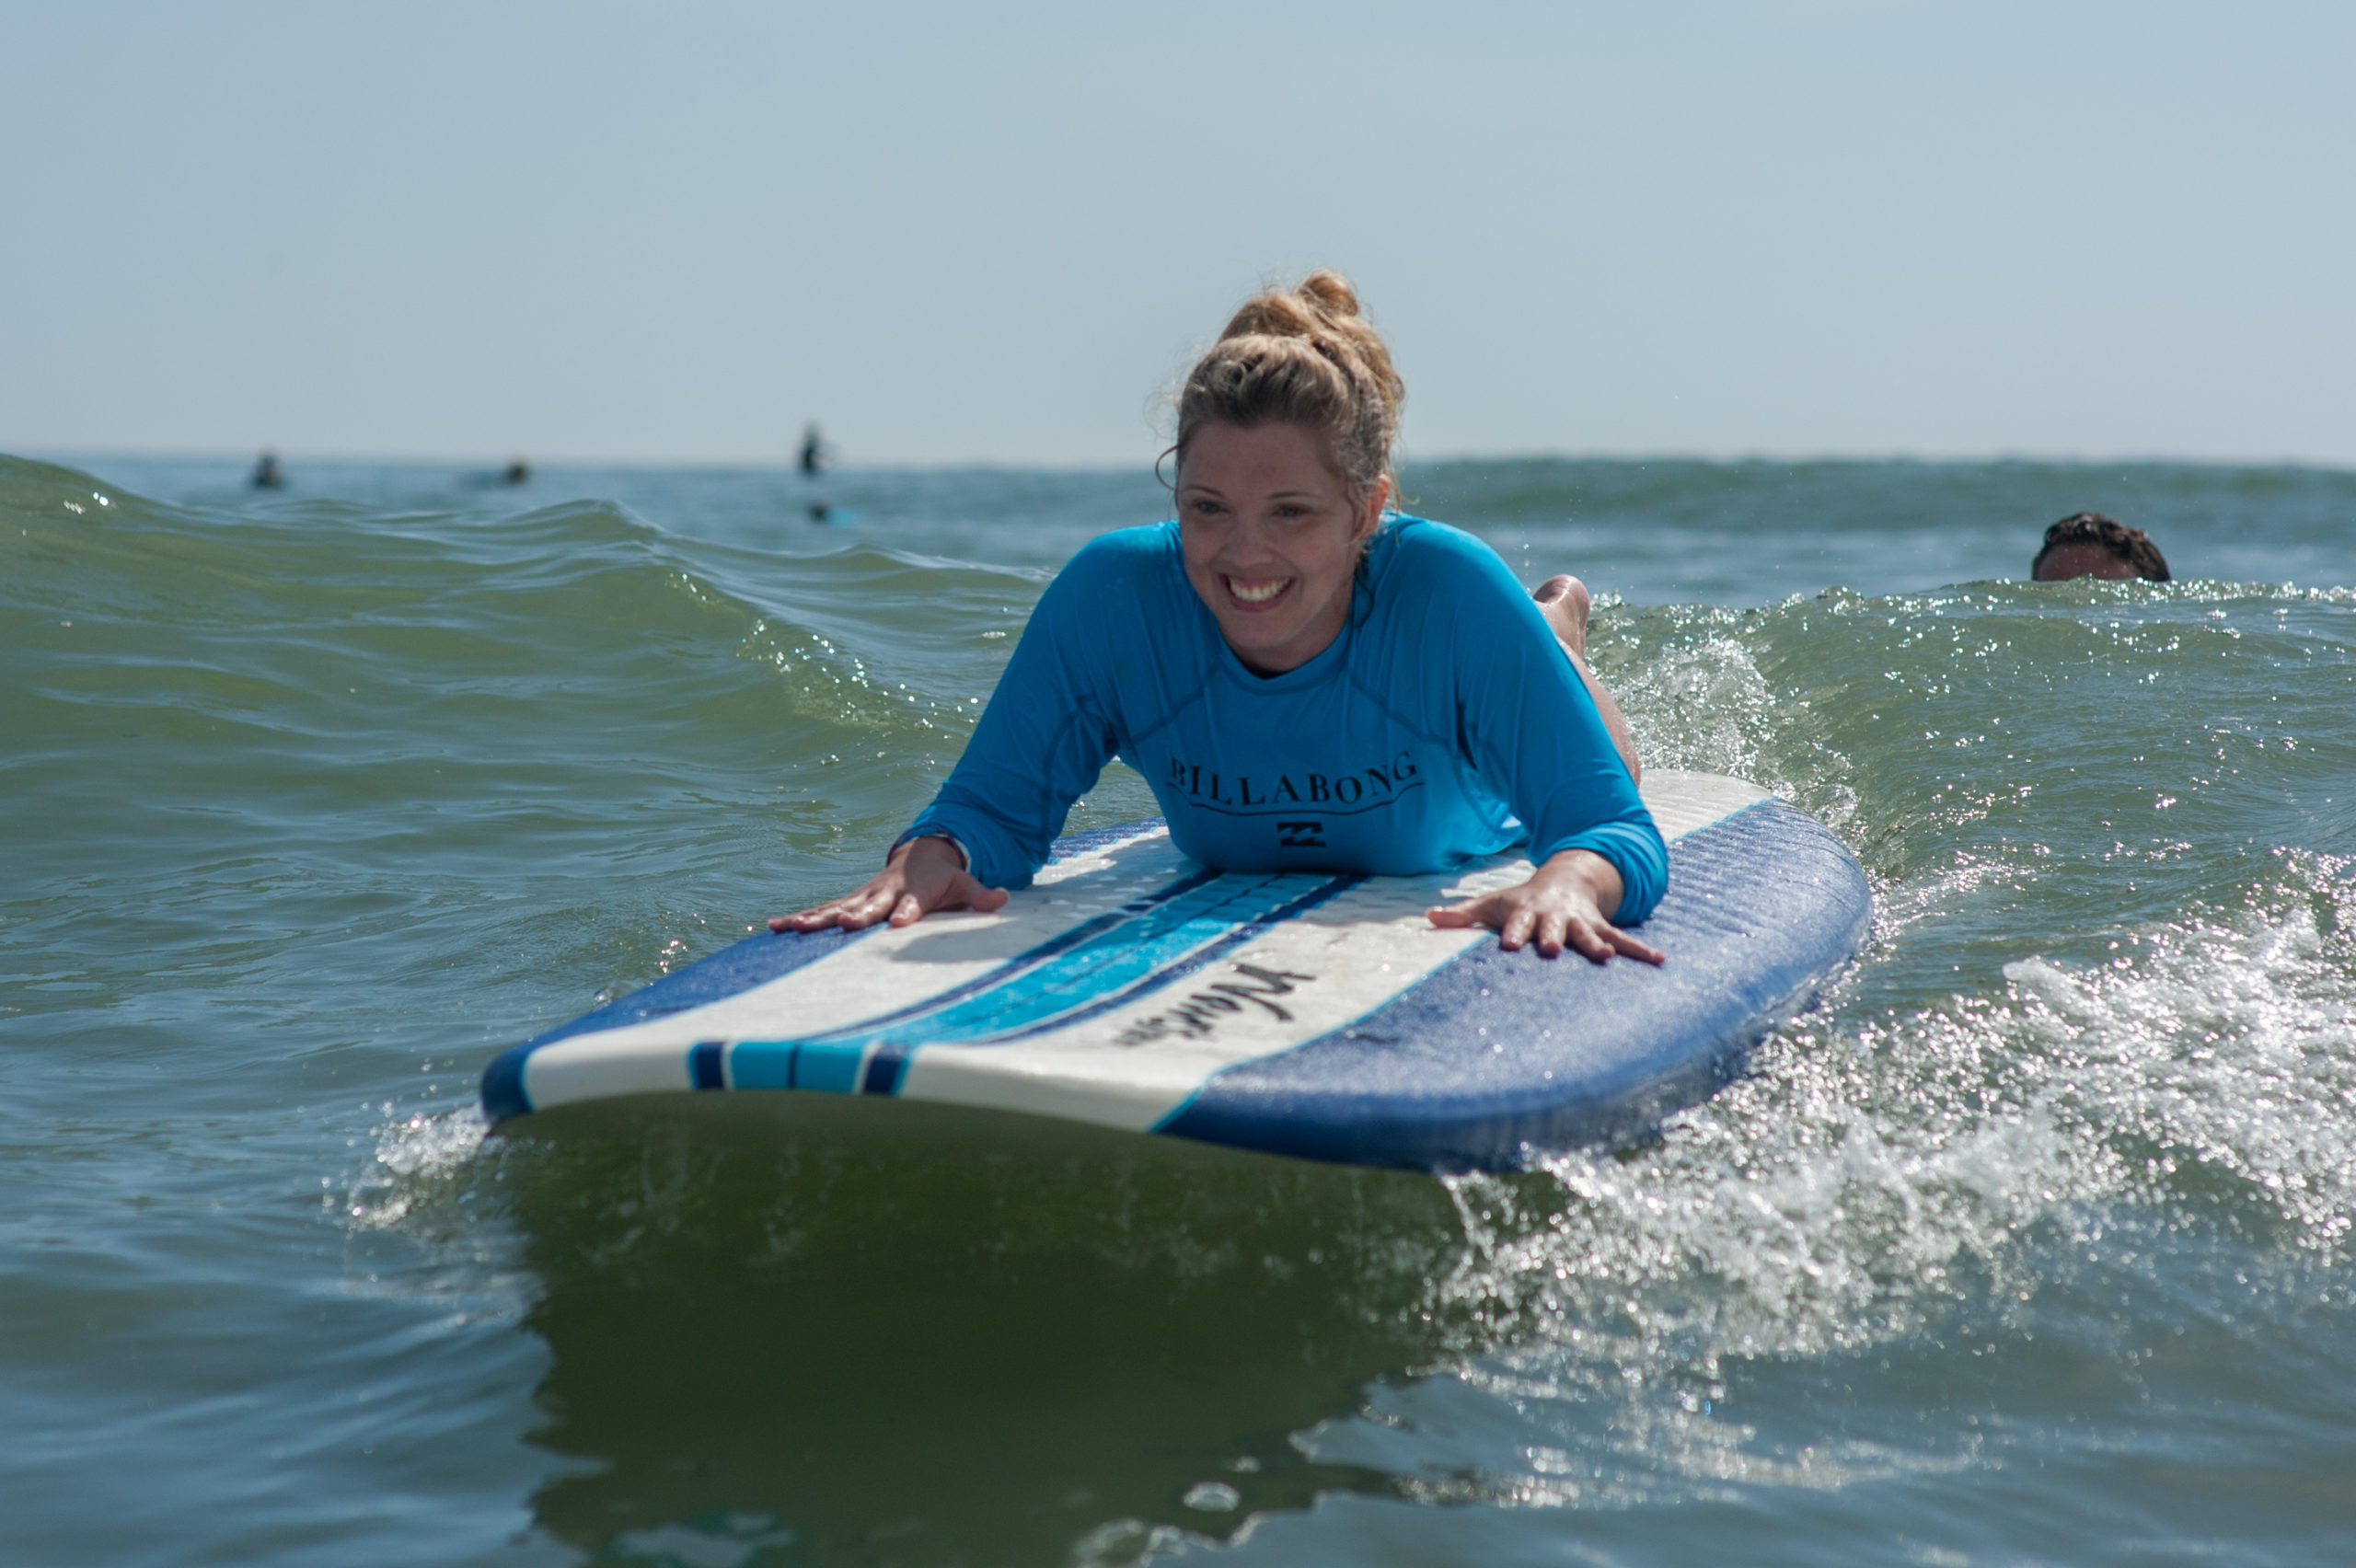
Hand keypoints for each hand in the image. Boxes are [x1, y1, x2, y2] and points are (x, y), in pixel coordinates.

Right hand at [769, 834, 1008, 933]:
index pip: (911, 905)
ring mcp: (863, 897)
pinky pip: (822, 911)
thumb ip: (979, 895)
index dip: (907, 913)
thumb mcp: (963, 886)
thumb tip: (1003, 899)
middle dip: (856, 916)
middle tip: (844, 925)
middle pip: (868, 907)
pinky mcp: (849, 903)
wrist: (920, 856)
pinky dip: (800, 918)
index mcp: (914, 892)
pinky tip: (776, 927)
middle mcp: (884, 894)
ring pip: (837, 909)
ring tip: (792, 929)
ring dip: (816, 919)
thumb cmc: (943, 878)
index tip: (900, 923)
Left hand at [1426, 848, 1664, 964]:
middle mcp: (1556, 918)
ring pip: (1591, 935)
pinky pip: (1624, 941)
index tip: (1510, 947)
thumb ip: (1463, 915)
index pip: (1518, 923)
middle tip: (1552, 951)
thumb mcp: (1492, 904)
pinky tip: (1661, 963)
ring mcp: (1582, 923)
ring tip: (1607, 959)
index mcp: (1528, 913)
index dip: (1515, 933)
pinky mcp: (1602, 929)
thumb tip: (1429, 918)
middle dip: (1554, 938)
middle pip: (1554, 929)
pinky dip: (1642, 951)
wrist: (1566, 879)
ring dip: (1598, 946)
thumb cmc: (1522, 901)